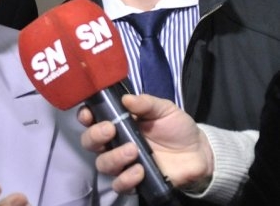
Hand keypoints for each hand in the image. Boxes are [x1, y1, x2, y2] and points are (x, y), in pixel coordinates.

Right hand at [78, 94, 213, 193]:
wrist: (197, 152)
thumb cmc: (176, 127)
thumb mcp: (164, 109)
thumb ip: (146, 103)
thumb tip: (126, 98)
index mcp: (117, 121)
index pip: (91, 118)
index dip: (85, 116)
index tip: (89, 114)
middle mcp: (114, 142)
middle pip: (89, 142)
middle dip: (95, 136)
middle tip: (110, 130)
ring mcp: (122, 162)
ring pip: (102, 164)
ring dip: (113, 158)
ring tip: (133, 151)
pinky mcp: (133, 181)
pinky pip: (119, 184)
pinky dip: (125, 179)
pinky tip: (139, 171)